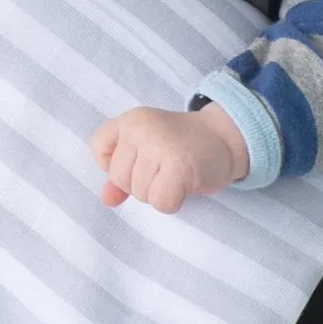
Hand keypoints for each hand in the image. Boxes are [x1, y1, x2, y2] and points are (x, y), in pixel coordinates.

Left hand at [89, 104, 247, 213]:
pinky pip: (160, 202)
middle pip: (118, 177)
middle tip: (163, 170)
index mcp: (130, 120)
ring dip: (157, 193)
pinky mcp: (179, 166)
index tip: (138, 161)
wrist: (223, 138)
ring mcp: (159, 146)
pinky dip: (171, 203)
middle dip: (139, 184)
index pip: (99, 148)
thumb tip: (106, 199)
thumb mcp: (146, 150)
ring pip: (139, 193)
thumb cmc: (180, 146)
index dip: (112, 165)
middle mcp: (140, 129)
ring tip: (175, 175)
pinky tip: (183, 187)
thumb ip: (121, 172)